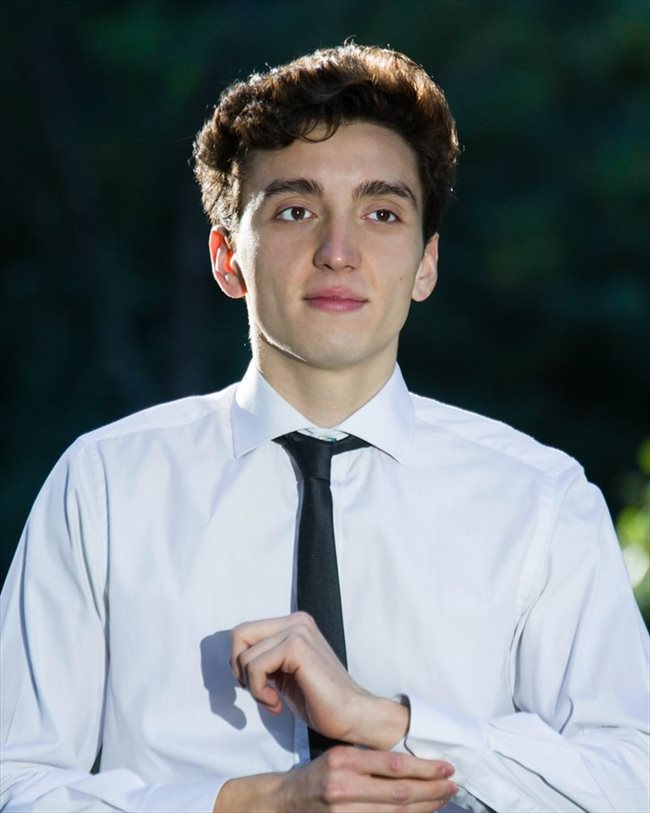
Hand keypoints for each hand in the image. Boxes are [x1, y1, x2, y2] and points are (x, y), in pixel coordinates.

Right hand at [214, 746, 456, 811]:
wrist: (283, 803)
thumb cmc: (315, 775)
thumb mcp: (339, 756)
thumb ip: (369, 761)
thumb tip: (411, 766)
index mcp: (344, 760)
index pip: (394, 765)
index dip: (424, 768)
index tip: (446, 767)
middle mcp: (343, 786)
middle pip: (399, 792)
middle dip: (432, 789)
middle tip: (453, 785)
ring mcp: (343, 810)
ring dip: (425, 807)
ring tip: (444, 799)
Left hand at [230, 612, 407, 748]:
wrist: (351, 715)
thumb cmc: (319, 700)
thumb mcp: (283, 672)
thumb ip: (265, 658)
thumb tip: (236, 658)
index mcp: (294, 624)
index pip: (245, 632)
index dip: (241, 662)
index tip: (258, 685)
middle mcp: (296, 622)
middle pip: (239, 635)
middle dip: (240, 669)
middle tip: (260, 690)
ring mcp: (298, 631)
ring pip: (245, 656)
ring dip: (252, 687)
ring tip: (273, 700)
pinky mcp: (297, 647)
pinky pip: (255, 667)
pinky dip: (258, 691)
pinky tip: (276, 703)